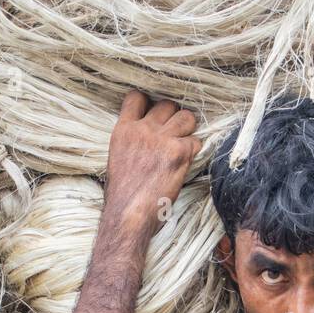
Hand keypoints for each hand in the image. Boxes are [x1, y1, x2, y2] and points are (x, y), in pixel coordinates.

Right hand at [103, 89, 202, 235]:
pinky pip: (196, 141)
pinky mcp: (178, 152)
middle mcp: (142, 130)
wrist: (128, 214)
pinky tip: (187, 162)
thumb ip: (131, 142)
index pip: (136, 98)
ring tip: (184, 143)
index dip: (148, 103)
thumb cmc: (122, 195)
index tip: (154, 114)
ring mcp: (161, 139)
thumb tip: (144, 139)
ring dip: (188, 129)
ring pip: (186, 117)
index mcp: (123, 130)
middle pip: (166, 104)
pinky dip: (194, 150)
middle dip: (173, 116)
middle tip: (174, 133)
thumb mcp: (117, 159)